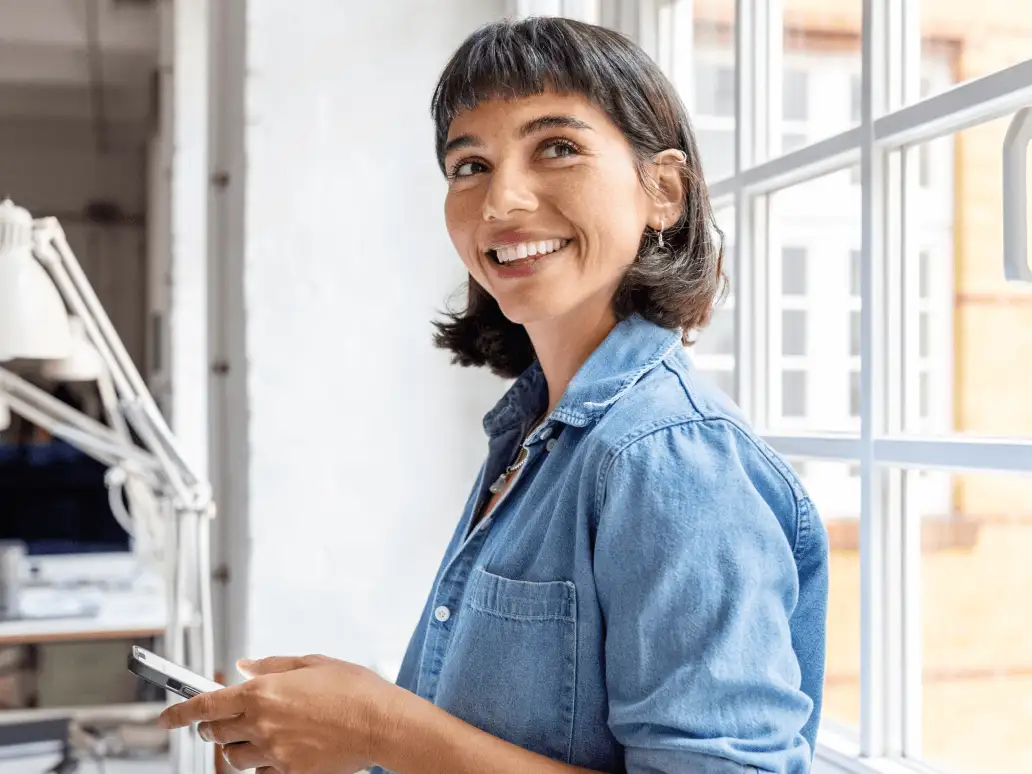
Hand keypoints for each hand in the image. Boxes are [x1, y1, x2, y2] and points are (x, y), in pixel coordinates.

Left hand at [157, 654, 405, 773]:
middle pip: (216, 733)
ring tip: (252, 737)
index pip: (206, 705)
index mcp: (264, 691)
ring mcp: (275, 752)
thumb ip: (273, 666)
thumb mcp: (312, 663)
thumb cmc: (354, 689)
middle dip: (211, 728)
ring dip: (235, 748)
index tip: (166, 718)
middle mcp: (263, 723)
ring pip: (234, 758)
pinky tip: (278, 751)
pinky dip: (262, 764)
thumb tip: (245, 667)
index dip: (179, 712)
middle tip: (218, 722)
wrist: (382, 723)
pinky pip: (261, 773)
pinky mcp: (290, 772)